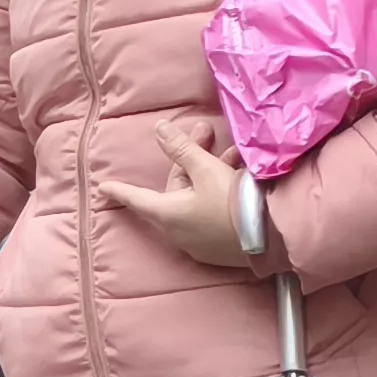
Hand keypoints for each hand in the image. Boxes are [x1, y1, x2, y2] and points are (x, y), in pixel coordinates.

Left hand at [94, 119, 256, 269]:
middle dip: (189, 160)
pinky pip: (209, 214)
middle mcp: (177, 232)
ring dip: (210, 172)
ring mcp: (199, 243)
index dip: (120, 190)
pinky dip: (217, 194)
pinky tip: (238, 175)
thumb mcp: (206, 169)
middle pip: (175, 189)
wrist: (272, 237)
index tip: (104, 188)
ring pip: (195, 198)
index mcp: (167, 214)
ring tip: (233, 153)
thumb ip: (182, 149)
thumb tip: (159, 129)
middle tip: (206, 132)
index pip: (136, 198)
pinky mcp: (219, 248)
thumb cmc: (233, 202)